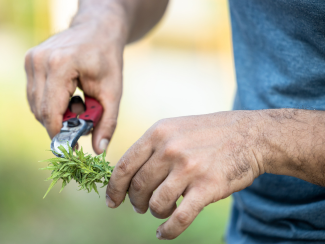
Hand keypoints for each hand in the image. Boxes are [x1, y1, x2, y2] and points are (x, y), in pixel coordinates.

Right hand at [24, 20, 125, 153]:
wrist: (98, 26)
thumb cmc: (107, 58)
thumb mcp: (113, 91)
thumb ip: (108, 122)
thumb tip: (99, 151)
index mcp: (60, 65)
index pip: (50, 112)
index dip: (60, 134)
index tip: (73, 147)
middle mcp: (39, 60)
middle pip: (40, 111)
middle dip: (60, 123)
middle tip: (82, 118)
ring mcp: (31, 59)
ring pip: (34, 105)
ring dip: (54, 113)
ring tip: (78, 101)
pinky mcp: (28, 60)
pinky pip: (33, 94)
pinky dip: (49, 103)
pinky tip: (68, 94)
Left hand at [105, 111, 264, 239]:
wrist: (249, 135)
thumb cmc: (208, 133)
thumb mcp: (174, 128)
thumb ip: (151, 147)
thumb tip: (126, 175)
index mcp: (158, 133)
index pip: (124, 166)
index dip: (113, 188)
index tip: (112, 201)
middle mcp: (170, 149)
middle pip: (138, 187)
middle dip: (135, 202)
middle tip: (140, 206)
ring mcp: (188, 168)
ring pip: (156, 203)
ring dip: (155, 212)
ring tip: (161, 210)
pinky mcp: (207, 187)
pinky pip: (180, 217)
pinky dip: (168, 230)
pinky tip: (163, 232)